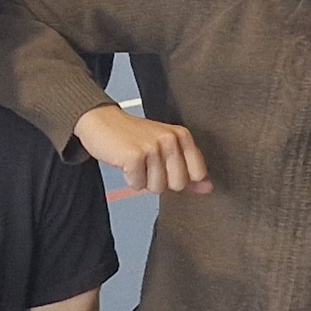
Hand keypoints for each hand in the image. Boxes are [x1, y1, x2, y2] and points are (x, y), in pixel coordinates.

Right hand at [73, 107, 211, 194]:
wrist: (102, 121)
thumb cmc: (134, 137)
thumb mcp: (167, 150)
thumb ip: (189, 170)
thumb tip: (208, 188)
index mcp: (183, 136)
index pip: (198, 174)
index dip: (180, 176)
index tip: (166, 166)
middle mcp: (170, 139)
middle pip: (178, 185)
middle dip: (161, 181)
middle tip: (149, 164)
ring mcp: (153, 146)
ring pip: (157, 188)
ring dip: (143, 180)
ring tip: (137, 162)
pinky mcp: (135, 155)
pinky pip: (138, 185)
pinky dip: (130, 179)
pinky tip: (126, 163)